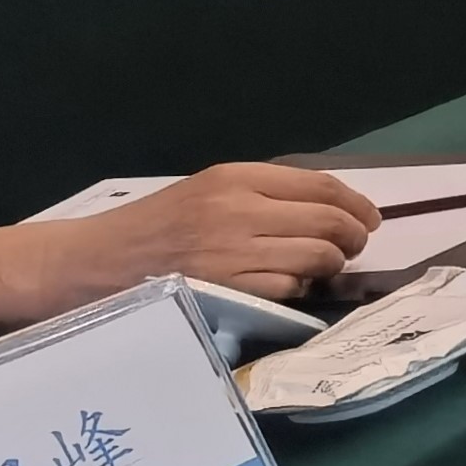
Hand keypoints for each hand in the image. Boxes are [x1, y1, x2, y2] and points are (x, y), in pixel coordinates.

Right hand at [85, 162, 376, 303]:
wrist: (96, 260)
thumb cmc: (155, 225)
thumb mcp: (207, 190)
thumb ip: (263, 194)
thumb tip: (332, 208)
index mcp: (236, 178)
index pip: (321, 186)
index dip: (357, 204)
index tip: (369, 218)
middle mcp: (238, 209)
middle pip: (329, 221)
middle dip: (354, 237)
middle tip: (354, 246)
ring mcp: (233, 251)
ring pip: (317, 256)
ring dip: (331, 264)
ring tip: (323, 267)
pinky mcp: (226, 288)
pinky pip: (288, 287)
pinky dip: (299, 287)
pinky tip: (289, 285)